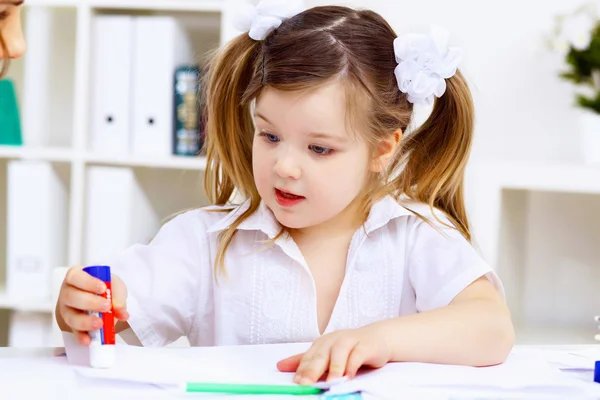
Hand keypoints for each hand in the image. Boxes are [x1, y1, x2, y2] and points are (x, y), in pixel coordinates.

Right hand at [57, 266, 128, 345]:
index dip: (88, 283)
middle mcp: (67, 293)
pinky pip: (74, 332)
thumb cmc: (104, 287)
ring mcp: (67, 310)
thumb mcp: (114, 285)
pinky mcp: (70, 325)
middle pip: (72, 297)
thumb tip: (122, 313)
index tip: (103, 288)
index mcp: (75, 277)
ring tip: (100, 324)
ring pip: (71, 316)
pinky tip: (89, 340)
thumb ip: (118, 297)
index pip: (76, 277)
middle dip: (90, 303)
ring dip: (86, 321)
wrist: (100, 298)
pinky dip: (82, 337)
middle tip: (106, 306)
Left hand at [276, 326, 391, 384]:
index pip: (309, 357)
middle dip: (312, 369)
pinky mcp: (365, 345)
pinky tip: (349, 375)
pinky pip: (358, 354)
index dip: (302, 370)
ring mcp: (350, 341)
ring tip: (330, 381)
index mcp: (322, 343)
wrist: (377, 338)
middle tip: (306, 383)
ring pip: (339, 352)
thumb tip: (280, 366)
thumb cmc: (350, 348)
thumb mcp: (326, 354)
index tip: (296, 383)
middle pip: (321, 355)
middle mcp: (333, 340)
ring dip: (334, 367)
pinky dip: (352, 364)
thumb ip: (306, 361)